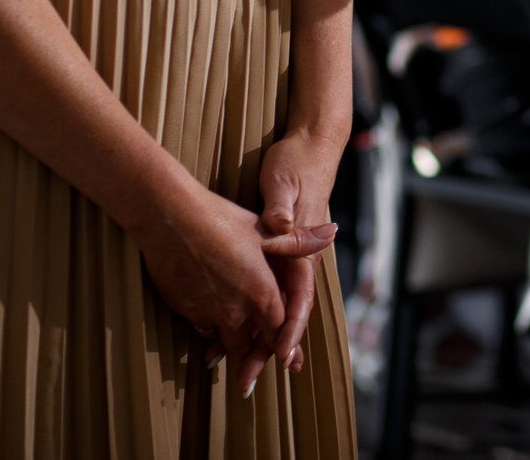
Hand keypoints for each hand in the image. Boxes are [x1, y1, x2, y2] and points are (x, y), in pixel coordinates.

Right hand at [134, 181, 326, 396]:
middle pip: (249, 346)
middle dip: (251, 362)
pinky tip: (208, 331)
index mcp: (261, 292)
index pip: (279, 330)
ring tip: (224, 362)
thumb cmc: (221, 219)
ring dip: (227, 350)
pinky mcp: (184, 310)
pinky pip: (202, 327)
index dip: (285, 346)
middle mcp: (236, 310)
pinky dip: (208, 331)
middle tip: (248, 383)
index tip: (289, 364)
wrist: (170, 219)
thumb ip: (299, 242)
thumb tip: (332, 233)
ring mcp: (208, 313)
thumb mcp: (265, 230)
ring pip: (223, 341)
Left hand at [255, 127, 344, 379]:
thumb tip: (282, 225)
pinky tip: (222, 334)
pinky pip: (257, 295)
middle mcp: (294, 260)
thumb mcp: (286, 183)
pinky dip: (244, 319)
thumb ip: (284, 208)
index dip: (290, 330)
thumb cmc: (296, 163)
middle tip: (248, 382)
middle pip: (283, 315)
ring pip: (268, 310)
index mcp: (300, 249)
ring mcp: (282, 260)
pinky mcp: (268, 254)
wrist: (308, 147)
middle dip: (267, 351)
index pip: (298, 298)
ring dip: (252, 341)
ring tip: (232, 370)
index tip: (281, 357)